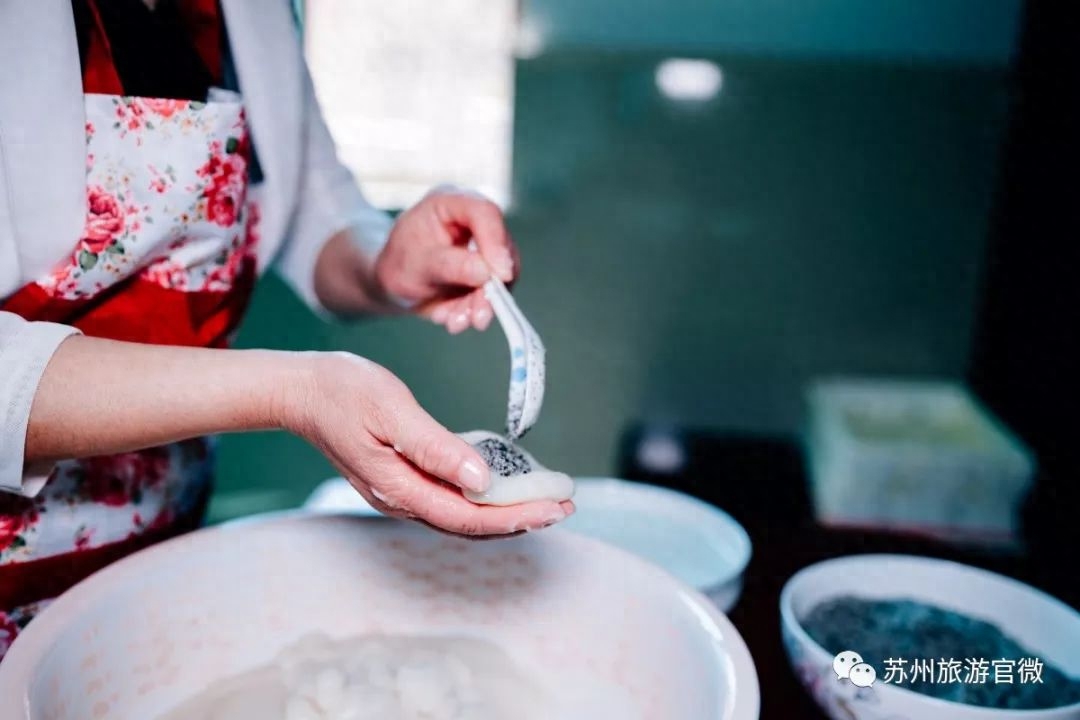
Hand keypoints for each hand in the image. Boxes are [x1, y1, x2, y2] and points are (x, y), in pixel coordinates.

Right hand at [285, 353, 572, 536]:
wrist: (300, 390)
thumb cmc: (343, 391)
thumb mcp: (392, 410)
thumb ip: (436, 447)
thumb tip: (481, 479)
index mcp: (399, 487)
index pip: (469, 516)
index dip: (516, 516)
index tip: (555, 506)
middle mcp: (400, 499)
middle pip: (470, 524)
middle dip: (521, 518)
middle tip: (564, 505)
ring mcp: (399, 493)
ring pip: (461, 517)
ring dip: (505, 512)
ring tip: (544, 502)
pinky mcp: (400, 481)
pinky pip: (449, 502)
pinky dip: (483, 501)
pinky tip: (503, 489)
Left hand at [374, 188, 519, 333]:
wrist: (392, 286)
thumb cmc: (398, 264)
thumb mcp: (416, 264)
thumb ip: (450, 265)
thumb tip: (486, 272)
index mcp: (451, 204)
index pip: (484, 213)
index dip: (496, 242)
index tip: (500, 275)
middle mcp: (473, 224)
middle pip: (500, 249)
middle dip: (491, 288)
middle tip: (479, 316)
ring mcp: (482, 250)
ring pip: (500, 277)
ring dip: (482, 305)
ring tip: (457, 323)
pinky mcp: (486, 274)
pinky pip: (491, 295)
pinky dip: (472, 312)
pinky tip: (451, 320)